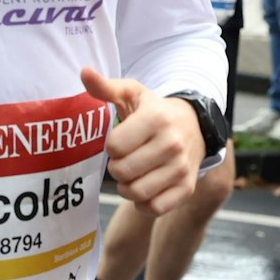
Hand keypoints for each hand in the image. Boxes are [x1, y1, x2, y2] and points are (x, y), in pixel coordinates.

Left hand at [80, 68, 203, 216]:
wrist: (195, 126)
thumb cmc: (155, 110)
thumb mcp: (133, 94)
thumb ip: (106, 87)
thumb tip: (84, 71)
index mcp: (156, 119)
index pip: (115, 146)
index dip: (111, 146)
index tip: (119, 141)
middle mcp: (172, 144)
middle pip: (123, 171)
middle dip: (116, 168)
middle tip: (123, 159)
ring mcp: (181, 168)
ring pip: (137, 193)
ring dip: (126, 188)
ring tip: (131, 174)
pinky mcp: (186, 187)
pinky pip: (155, 208)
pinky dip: (143, 203)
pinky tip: (144, 188)